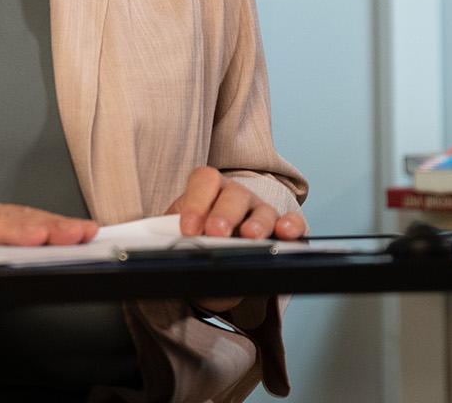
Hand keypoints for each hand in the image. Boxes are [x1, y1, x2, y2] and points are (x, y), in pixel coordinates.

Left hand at [168, 166, 305, 239]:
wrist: (211, 270)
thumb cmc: (194, 247)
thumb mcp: (178, 242)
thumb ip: (171, 240)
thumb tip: (161, 249)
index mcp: (207, 191)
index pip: (204, 181)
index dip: (196, 203)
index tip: (188, 230)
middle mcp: (235, 197)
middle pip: (234, 194)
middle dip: (224, 213)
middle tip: (215, 234)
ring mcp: (259, 212)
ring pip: (263, 209)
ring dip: (257, 222)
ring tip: (250, 236)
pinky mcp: (279, 231)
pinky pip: (290, 223)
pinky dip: (290, 227)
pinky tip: (286, 234)